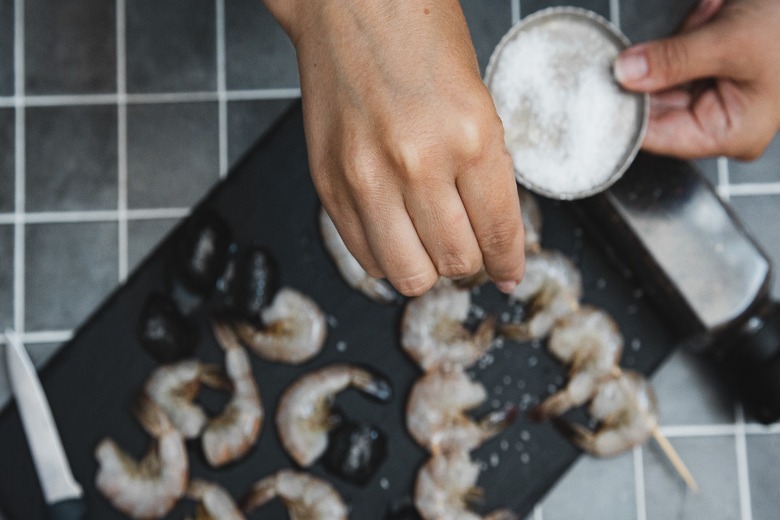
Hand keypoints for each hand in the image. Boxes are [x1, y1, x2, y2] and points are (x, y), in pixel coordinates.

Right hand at [264, 0, 524, 295]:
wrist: (349, 4)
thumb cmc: (419, 37)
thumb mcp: (478, 100)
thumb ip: (485, 170)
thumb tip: (494, 232)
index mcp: (469, 136)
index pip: (498, 232)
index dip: (509, 263)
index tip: (508, 273)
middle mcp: (416, 164)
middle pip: (455, 263)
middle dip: (470, 263)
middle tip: (468, 246)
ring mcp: (365, 178)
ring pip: (409, 275)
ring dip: (427, 268)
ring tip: (429, 243)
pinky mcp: (328, 184)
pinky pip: (365, 256)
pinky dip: (387, 255)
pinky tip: (395, 229)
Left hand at [615, 0, 779, 159]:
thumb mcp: (733, 42)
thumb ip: (675, 60)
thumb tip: (625, 74)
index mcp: (730, 133)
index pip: (658, 137)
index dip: (625, 117)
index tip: (598, 95)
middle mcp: (718, 121)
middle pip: (652, 111)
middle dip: (642, 78)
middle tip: (625, 55)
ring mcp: (710, 96)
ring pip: (655, 84)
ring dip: (661, 55)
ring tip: (697, 28)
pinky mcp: (704, 71)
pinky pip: (669, 62)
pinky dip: (672, 42)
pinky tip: (700, 22)